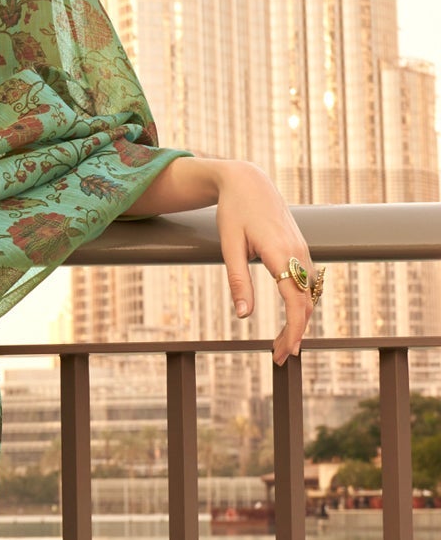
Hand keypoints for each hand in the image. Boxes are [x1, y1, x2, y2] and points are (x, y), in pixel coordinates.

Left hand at [214, 162, 320, 365]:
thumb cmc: (234, 212)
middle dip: (296, 333)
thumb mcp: (229, 247)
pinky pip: (308, 282)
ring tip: (282, 344)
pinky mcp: (301, 248)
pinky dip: (302, 305)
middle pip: (306, 303)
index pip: (296, 301)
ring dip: (300, 321)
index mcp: (281, 253)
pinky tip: (291, 319)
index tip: (284, 352)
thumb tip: (244, 316)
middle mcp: (299, 252)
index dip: (293, 330)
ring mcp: (303, 249)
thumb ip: (238, 282)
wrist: (249, 181)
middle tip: (278, 357)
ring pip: (310, 294)